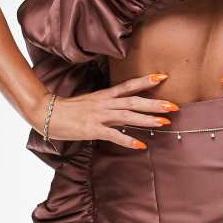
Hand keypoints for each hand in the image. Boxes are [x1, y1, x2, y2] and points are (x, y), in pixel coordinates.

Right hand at [29, 73, 180, 149]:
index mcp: (105, 95)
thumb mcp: (92, 102)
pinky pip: (113, 136)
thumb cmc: (70, 109)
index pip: (129, 86)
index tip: (164, 77)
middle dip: (155, 103)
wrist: (48, 113)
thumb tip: (125, 108)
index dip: (146, 81)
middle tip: (174, 106)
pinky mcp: (92, 130)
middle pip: (134, 101)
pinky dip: (128, 140)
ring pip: (128, 116)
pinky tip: (141, 145)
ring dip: (147, 120)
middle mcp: (105, 103)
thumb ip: (108, 104)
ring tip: (165, 123)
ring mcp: (99, 116)